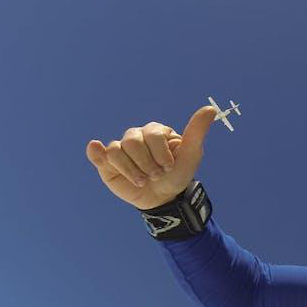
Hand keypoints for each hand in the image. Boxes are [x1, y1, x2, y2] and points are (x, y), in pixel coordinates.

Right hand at [86, 106, 216, 209]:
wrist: (163, 198)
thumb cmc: (177, 175)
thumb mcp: (191, 155)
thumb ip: (197, 131)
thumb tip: (210, 109)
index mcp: (155, 132)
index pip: (152, 135)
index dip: (160, 154)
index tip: (168, 167)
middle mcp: (136, 136)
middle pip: (133, 142)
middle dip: (146, 164)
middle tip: (156, 175)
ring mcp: (121, 149)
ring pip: (117, 150)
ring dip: (131, 170)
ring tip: (142, 180)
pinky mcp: (108, 162)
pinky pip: (99, 154)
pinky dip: (96, 153)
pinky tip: (97, 150)